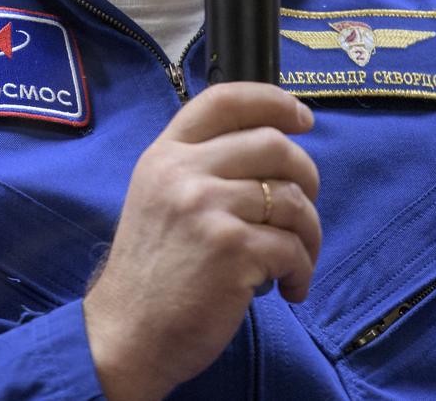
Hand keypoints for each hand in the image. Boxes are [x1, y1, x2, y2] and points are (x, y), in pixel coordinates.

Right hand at [83, 82, 320, 400]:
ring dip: (309, 233)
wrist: (126, 336)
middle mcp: (184, 172)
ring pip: (292, 199)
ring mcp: (207, 208)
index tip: (302, 117)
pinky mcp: (232, 249)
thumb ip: (201, 166)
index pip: (225, 99)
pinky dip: (302, 271)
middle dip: (307, 176)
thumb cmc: (153, 272)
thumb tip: (274, 146)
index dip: (273, 100)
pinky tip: (289, 288)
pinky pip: (293, 248)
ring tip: (295, 261)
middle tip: (304, 210)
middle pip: (274, 145)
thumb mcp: (159, 197)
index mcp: (166, 154)